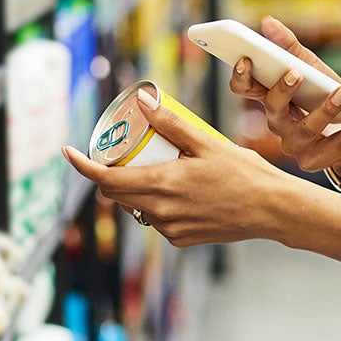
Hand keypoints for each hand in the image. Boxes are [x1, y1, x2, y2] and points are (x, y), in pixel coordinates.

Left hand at [63, 88, 300, 246]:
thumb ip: (170, 123)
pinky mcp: (181, 239)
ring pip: (136, 207)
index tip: (68, 152)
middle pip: (116, 194)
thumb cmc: (243, 173)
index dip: (82, 166)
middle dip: (110, 173)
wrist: (271, 210)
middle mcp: (160, 211)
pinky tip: (176, 190)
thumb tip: (143, 101)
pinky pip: (155, 219)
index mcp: (162, 184)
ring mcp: (170, 229)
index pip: (105, 179)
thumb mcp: (205, 142)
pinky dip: (156, 204)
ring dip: (135, 188)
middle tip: (122, 151)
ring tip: (156, 166)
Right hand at [228, 17, 340, 176]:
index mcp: (269, 98)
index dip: (240, 76)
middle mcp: (277, 123)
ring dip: (327, 109)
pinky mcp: (316, 160)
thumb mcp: (311, 68)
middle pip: (272, 108)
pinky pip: (339, 144)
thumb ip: (290, 47)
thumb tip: (268, 21)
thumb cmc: (323, 96)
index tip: (246, 59)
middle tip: (296, 72)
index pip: (244, 89)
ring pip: (306, 129)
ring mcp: (295, 145)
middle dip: (282, 91)